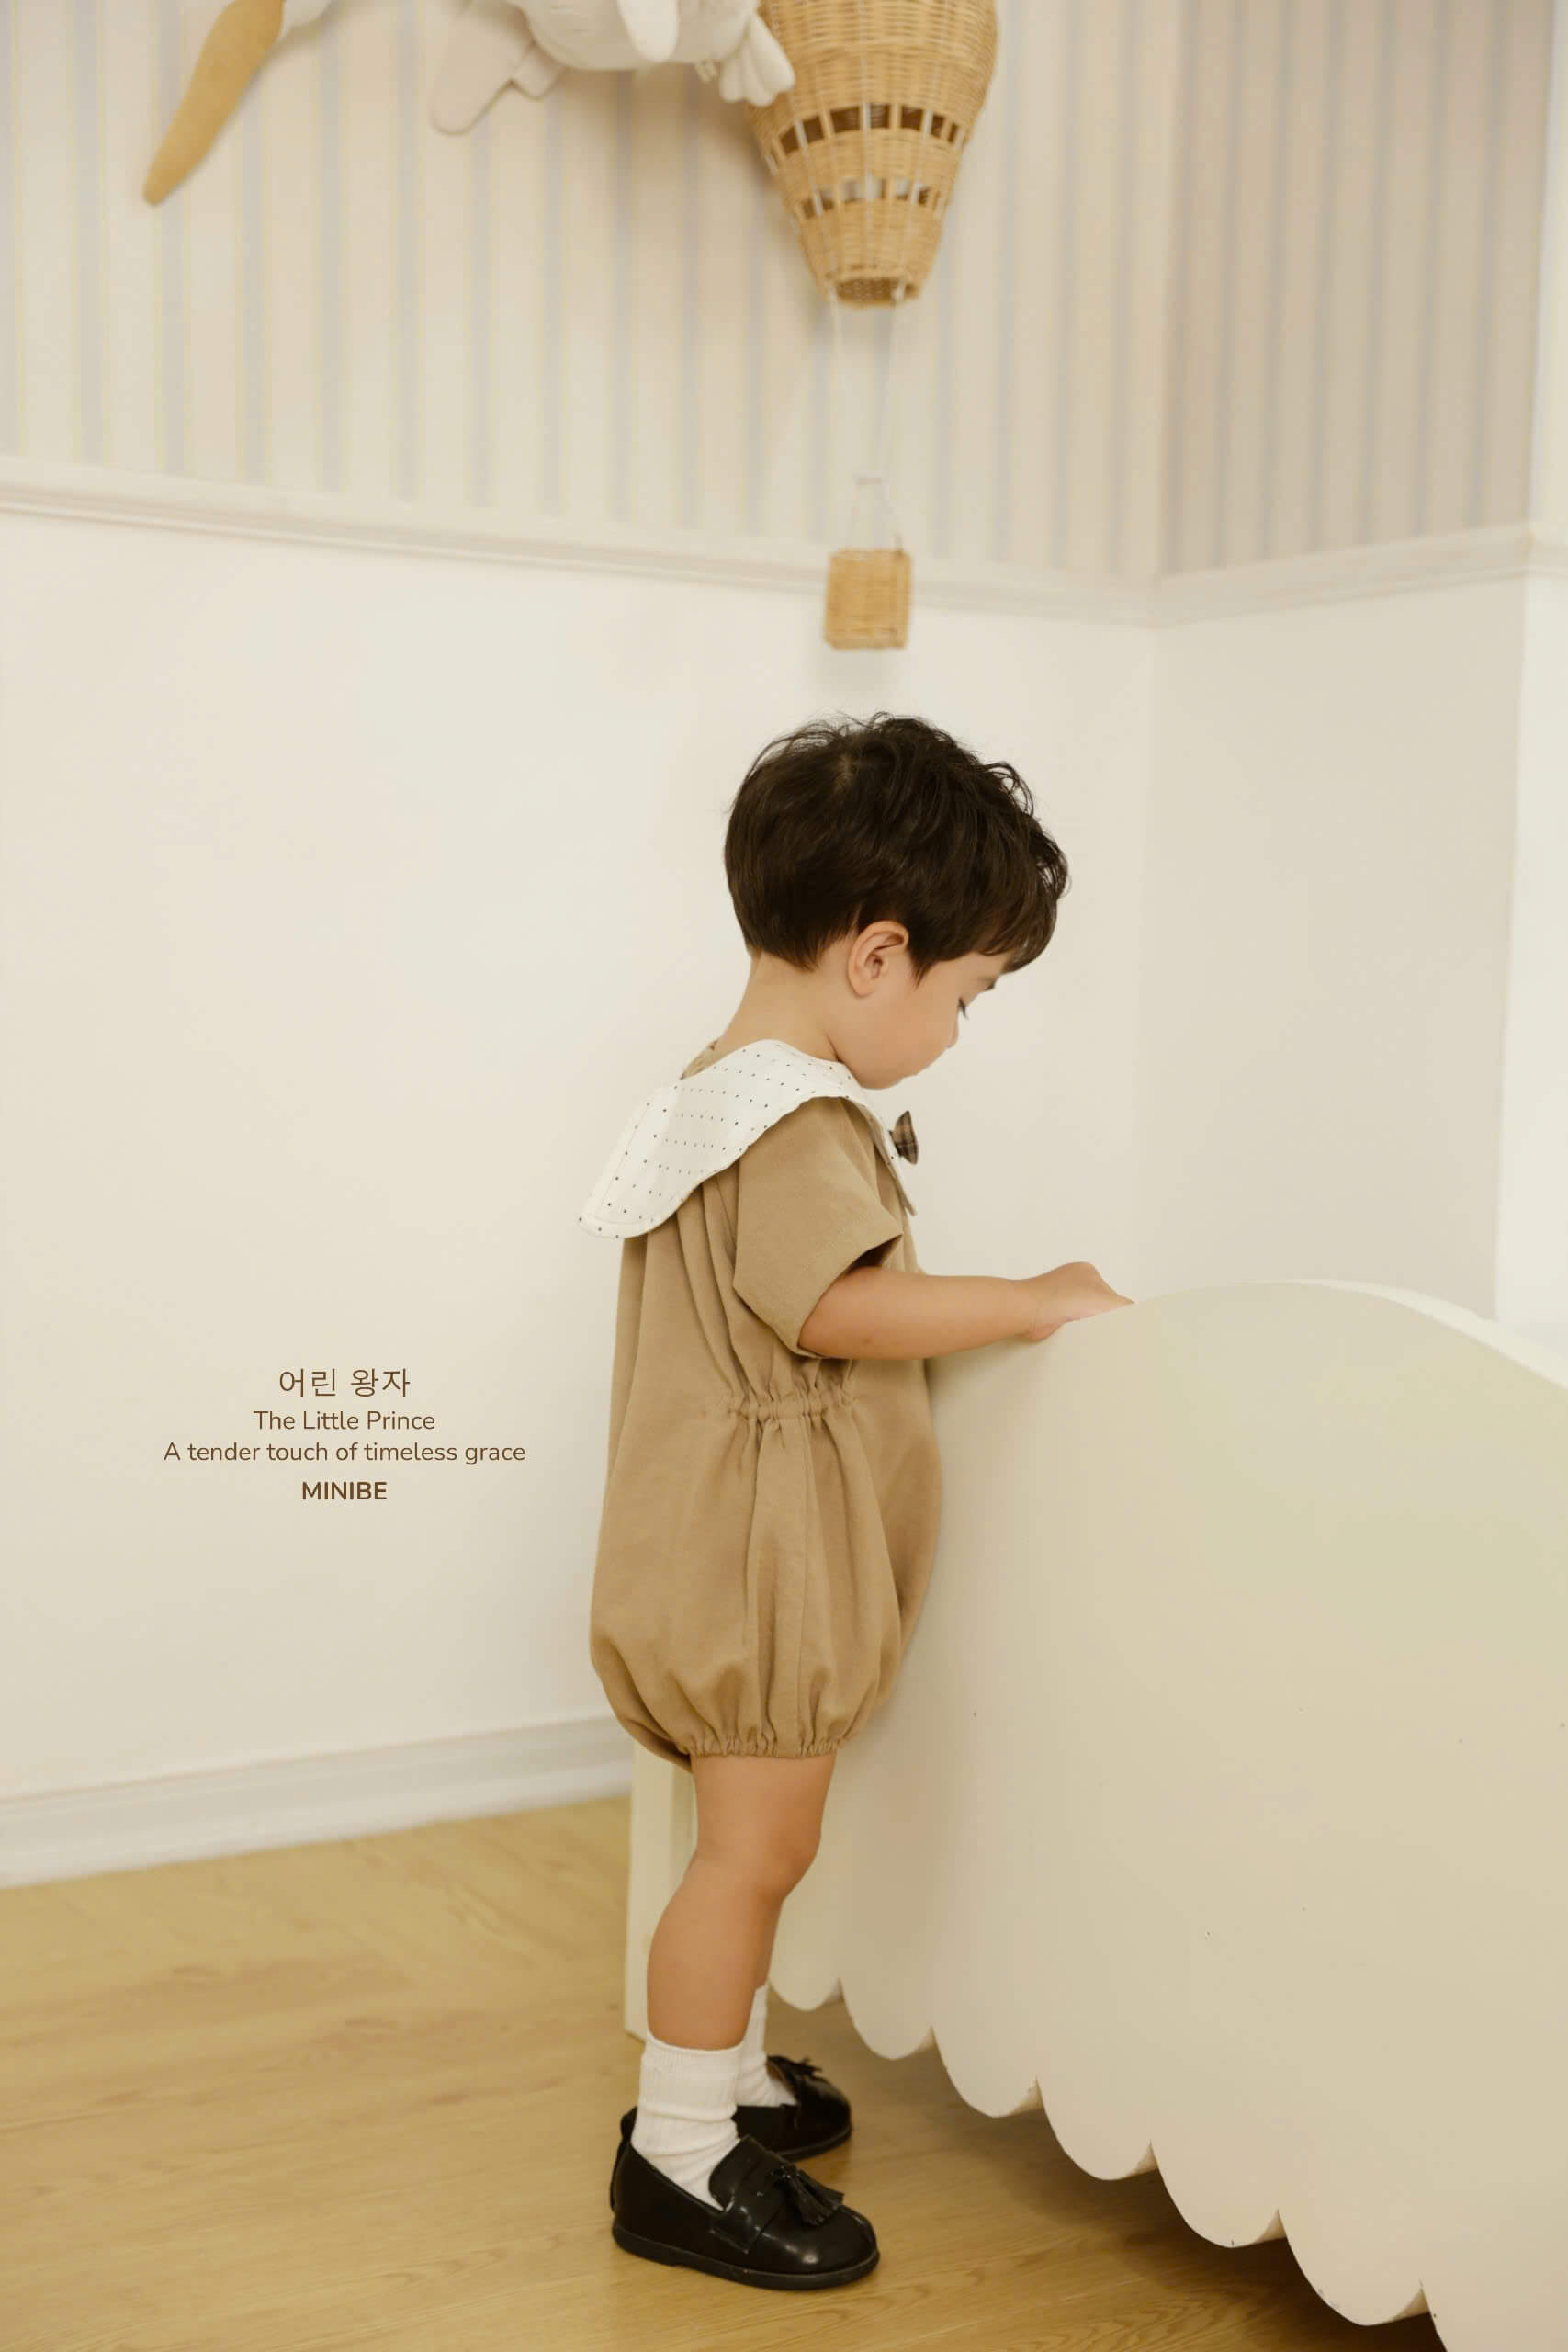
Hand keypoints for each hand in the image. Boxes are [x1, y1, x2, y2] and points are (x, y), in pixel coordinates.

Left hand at [1016, 1260, 1133, 1341]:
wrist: (1026, 1312)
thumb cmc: (1058, 1300)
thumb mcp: (1105, 1302)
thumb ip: (1127, 1308)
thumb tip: (1137, 1318)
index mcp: (1086, 1272)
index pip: (1112, 1295)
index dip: (1117, 1312)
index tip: (1120, 1325)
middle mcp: (1071, 1282)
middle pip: (1099, 1308)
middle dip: (1102, 1321)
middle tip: (1104, 1334)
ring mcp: (1057, 1298)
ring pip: (1083, 1319)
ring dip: (1086, 1330)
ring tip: (1086, 1336)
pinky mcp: (1047, 1315)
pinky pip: (1069, 1328)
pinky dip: (1073, 1335)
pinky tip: (1074, 1339)